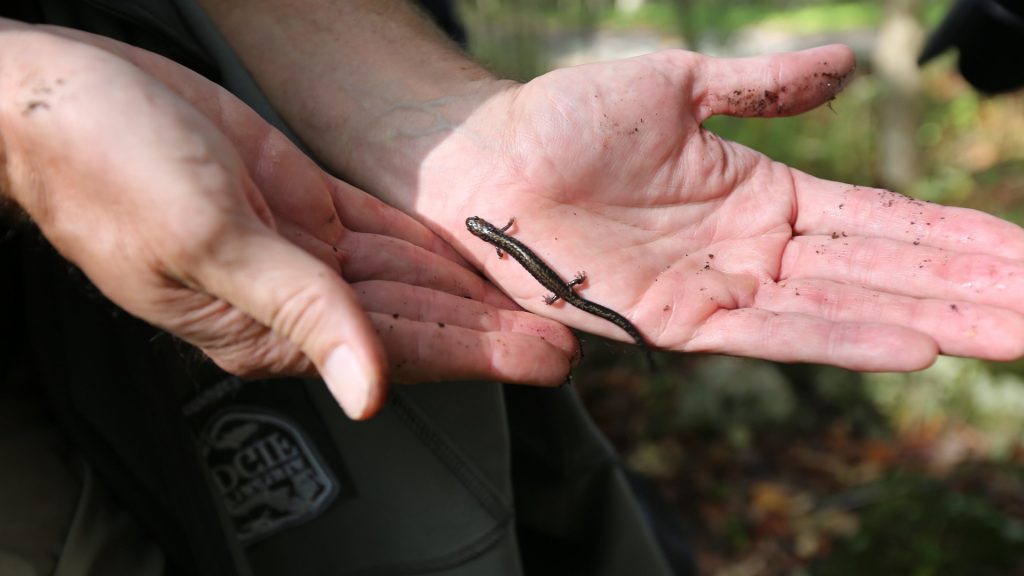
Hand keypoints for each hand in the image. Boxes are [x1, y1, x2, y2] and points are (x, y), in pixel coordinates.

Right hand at [0, 26, 577, 418]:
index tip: (546, 358)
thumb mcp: (213, 242)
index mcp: (271, 326)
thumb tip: (369, 394)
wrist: (67, 99)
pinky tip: (475, 257)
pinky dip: (431, 248)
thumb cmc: (111, 171)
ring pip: (407, 278)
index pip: (396, 352)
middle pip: (415, 320)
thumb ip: (302, 314)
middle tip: (569, 331)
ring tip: (538, 299)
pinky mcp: (302, 204)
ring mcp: (302, 250)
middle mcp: (295, 298)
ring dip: (471, 291)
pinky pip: (383, 235)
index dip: (476, 355)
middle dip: (491, 328)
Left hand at [412, 45, 1023, 369]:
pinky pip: (769, 334)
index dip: (954, 237)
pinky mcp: (673, 319)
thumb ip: (765, 87)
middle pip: (882, 272)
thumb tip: (851, 64)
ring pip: (844, 308)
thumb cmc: (568, 117)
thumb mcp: (680, 85)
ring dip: (934, 319)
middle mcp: (755, 250)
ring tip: (1017, 333)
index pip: (881, 220)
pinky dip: (840, 341)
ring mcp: (719, 287)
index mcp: (766, 196)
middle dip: (972, 288)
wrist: (487, 155)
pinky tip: (915, 347)